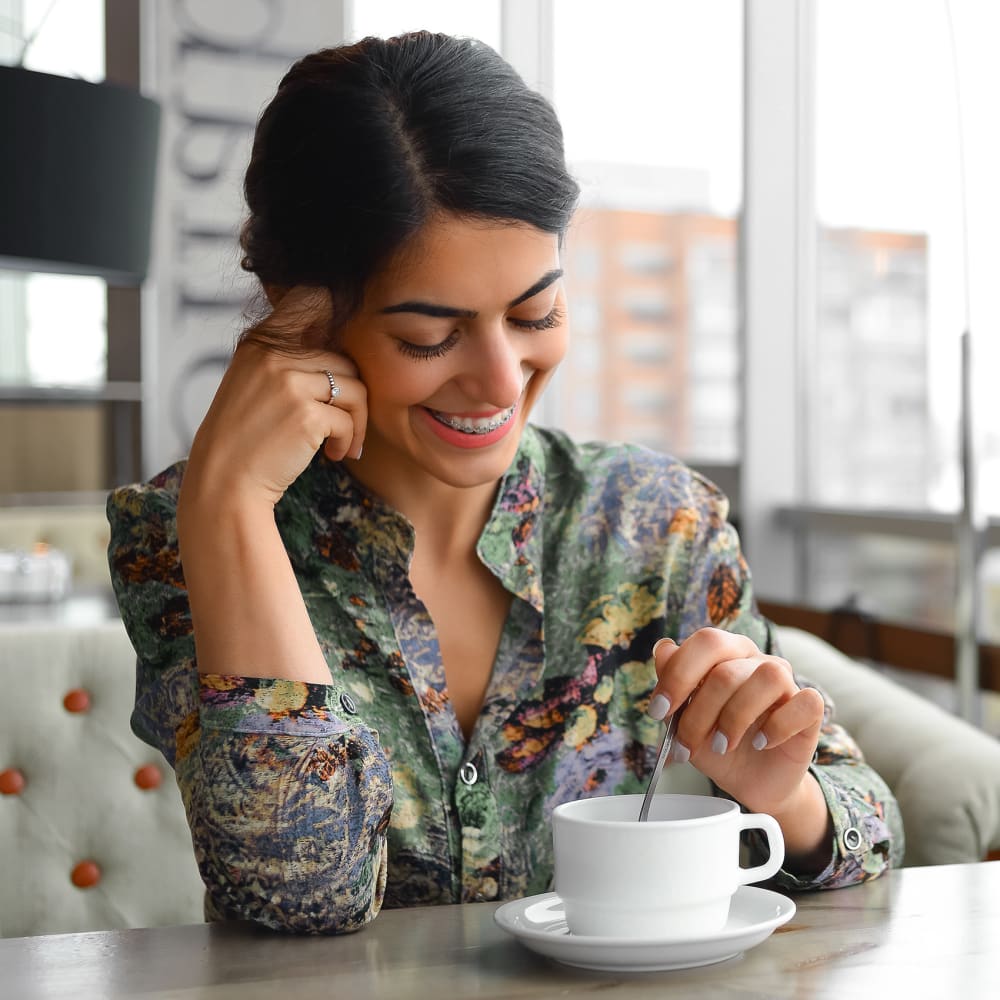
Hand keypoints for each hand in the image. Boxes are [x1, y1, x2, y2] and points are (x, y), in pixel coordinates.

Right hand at [182, 288, 366, 511]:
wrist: (224, 483)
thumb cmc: (244, 439)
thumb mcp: (252, 384)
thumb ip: (286, 360)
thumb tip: (339, 349)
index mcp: (258, 343)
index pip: (310, 301)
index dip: (334, 317)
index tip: (336, 360)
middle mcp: (273, 356)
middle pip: (345, 361)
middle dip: (352, 397)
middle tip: (345, 427)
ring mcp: (289, 383)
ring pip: (355, 389)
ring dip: (357, 421)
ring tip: (343, 443)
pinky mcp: (306, 415)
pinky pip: (349, 420)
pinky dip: (349, 441)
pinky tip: (334, 455)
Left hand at [649, 629, 825, 820]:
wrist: (750, 782)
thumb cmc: (716, 743)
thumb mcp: (684, 717)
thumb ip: (672, 681)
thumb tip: (663, 648)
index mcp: (726, 653)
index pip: (706, 642)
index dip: (678, 674)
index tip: (659, 711)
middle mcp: (756, 660)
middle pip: (727, 668)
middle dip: (699, 711)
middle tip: (686, 743)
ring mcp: (787, 681)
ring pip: (767, 678)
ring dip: (735, 718)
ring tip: (722, 745)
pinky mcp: (810, 709)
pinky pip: (805, 702)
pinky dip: (778, 726)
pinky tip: (760, 743)